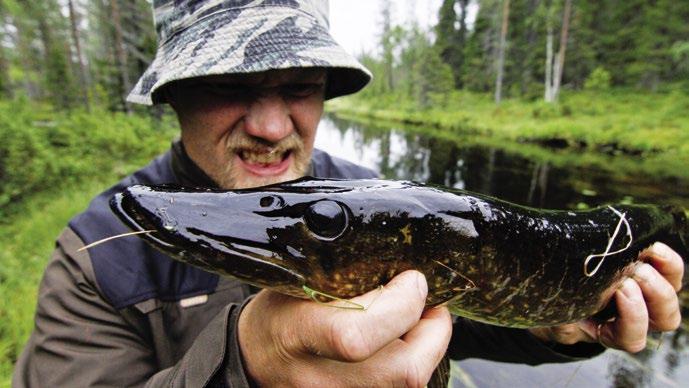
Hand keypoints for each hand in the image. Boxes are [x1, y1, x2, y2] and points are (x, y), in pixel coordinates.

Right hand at [237, 270, 451, 386]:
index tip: (412, 280)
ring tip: (419, 319)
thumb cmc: (279, 314)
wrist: (256, 363)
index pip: (356, 335)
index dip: (401, 305)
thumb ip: (345, 275)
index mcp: (297, 335)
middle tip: (431, 303)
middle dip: (433, 331)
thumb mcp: (297, 282)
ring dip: (428, 348)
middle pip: (403, 372)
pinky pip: (400, 386)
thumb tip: (402, 263)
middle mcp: (320, 380)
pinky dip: (412, 362)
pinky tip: (404, 342)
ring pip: (409, 383)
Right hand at [530, 242, 683, 351]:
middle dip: (653, 293)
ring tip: (644, 255)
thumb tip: (561, 302)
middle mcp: (634, 319)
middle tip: (631, 272)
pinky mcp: (650, 276)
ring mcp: (645, 299)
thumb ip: (558, 313)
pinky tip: (650, 245)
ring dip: (662, 277)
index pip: (631, 337)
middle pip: (663, 318)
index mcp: (609, 333)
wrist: (559, 290)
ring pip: (670, 296)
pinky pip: (670, 272)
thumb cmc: (556, 303)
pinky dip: (666, 260)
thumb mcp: (552, 311)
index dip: (632, 317)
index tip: (618, 290)